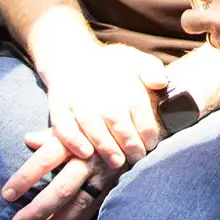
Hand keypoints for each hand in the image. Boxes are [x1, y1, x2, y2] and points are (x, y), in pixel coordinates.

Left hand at [3, 129, 121, 219]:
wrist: (141, 123)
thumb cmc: (101, 123)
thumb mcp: (79, 121)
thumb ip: (54, 134)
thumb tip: (28, 139)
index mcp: (76, 140)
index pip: (45, 160)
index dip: (25, 178)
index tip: (7, 194)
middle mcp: (90, 158)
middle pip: (62, 188)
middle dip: (38, 209)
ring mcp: (105, 173)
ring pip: (78, 203)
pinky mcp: (117, 183)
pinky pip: (96, 207)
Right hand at [40, 40, 167, 168]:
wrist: (73, 57)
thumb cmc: (112, 66)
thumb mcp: (136, 60)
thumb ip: (151, 70)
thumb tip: (160, 83)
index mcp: (125, 84)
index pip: (140, 110)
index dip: (147, 130)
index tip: (152, 145)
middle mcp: (101, 93)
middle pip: (118, 122)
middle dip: (130, 143)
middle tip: (137, 158)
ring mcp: (78, 100)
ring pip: (92, 127)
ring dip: (105, 146)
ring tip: (117, 162)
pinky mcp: (58, 107)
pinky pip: (63, 126)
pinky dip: (74, 141)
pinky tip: (86, 154)